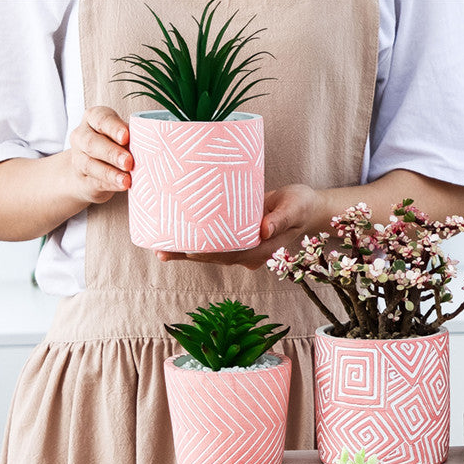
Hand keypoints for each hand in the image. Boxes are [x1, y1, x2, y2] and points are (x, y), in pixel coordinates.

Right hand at [67, 106, 131, 203]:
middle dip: (111, 153)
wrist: (89, 173)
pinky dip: (109, 184)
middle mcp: (82, 136)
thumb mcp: (122, 138)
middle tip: (129, 162)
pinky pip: (94, 181)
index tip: (126, 137)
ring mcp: (79, 159)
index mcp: (93, 119)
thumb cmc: (114, 147)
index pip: (100, 118)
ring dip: (110, 172)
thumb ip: (134, 138)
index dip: (113, 127)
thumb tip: (159, 144)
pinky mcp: (83, 180)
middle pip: (92, 142)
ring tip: (126, 180)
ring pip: (90, 164)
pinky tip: (122, 186)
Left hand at [157, 184, 323, 269]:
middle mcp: (249, 252)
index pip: (230, 255)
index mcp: (262, 250)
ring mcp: (242, 246)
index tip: (187, 250)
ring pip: (211, 252)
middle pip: (214, 257)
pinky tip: (174, 234)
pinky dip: (195, 239)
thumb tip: (264, 230)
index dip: (208, 254)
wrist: (304, 207)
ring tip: (158, 248)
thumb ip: (280, 219)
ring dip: (185, 251)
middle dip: (188, 255)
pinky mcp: (237, 235)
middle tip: (160, 250)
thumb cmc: (301, 205)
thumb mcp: (295, 208)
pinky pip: (214, 241)